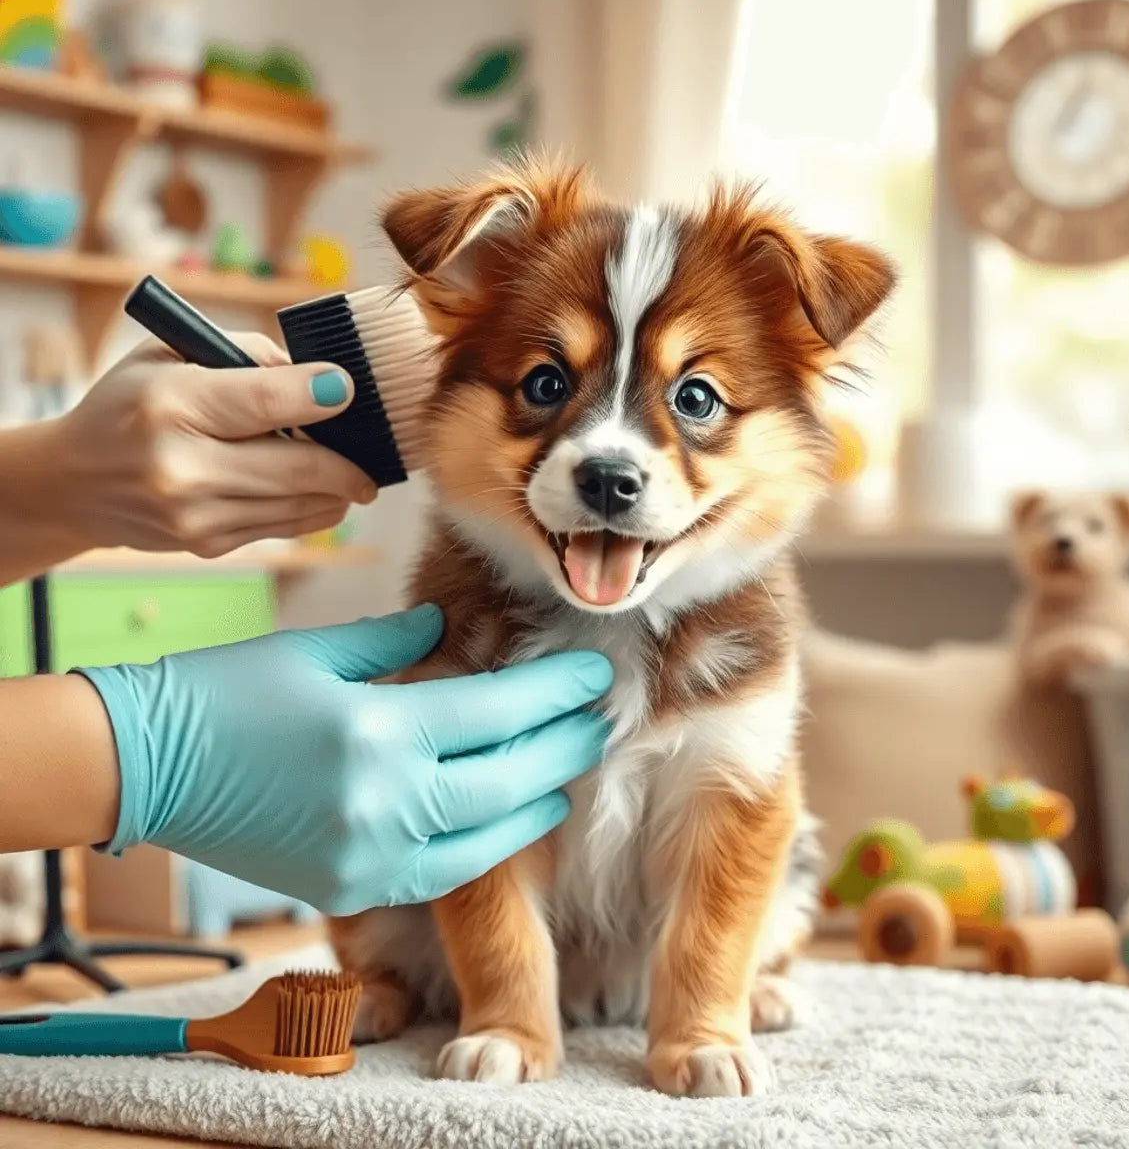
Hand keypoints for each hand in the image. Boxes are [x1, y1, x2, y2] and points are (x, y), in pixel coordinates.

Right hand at [48, 334, 376, 558]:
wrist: (73, 483)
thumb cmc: (132, 405)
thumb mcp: (170, 355)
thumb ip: (246, 356)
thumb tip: (319, 379)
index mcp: (171, 403)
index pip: (268, 401)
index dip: (322, 394)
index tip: (349, 390)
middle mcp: (182, 465)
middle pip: (300, 466)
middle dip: (350, 462)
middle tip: (374, 457)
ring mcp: (194, 514)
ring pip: (301, 503)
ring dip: (340, 489)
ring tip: (357, 477)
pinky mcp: (207, 544)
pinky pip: (284, 526)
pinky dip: (314, 509)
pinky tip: (325, 494)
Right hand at [78, 606, 611, 912]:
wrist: (140, 768)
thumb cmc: (223, 692)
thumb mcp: (316, 651)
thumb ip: (397, 640)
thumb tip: (452, 626)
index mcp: (379, 730)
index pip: (499, 712)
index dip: (555, 691)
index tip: (595, 674)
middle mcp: (385, 801)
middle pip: (510, 777)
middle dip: (565, 746)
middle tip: (602, 719)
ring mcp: (369, 855)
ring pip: (488, 837)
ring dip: (538, 802)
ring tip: (569, 770)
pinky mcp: (350, 888)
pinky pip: (443, 872)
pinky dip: (486, 845)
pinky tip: (509, 820)